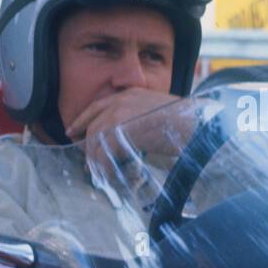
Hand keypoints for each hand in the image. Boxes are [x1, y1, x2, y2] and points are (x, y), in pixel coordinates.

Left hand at [66, 88, 183, 180]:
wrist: (194, 124)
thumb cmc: (183, 123)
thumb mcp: (156, 113)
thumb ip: (138, 119)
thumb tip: (126, 138)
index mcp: (129, 94)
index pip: (98, 105)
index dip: (83, 119)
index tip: (73, 130)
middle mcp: (120, 101)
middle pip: (93, 123)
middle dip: (85, 141)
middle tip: (84, 158)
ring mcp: (118, 114)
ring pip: (96, 139)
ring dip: (95, 157)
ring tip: (97, 171)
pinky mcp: (119, 130)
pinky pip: (103, 151)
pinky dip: (102, 165)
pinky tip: (105, 173)